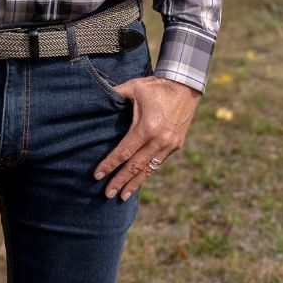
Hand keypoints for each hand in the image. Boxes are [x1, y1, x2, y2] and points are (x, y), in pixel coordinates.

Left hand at [93, 77, 200, 200]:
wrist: (185, 86)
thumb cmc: (156, 86)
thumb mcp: (134, 87)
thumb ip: (115, 94)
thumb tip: (96, 96)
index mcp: (146, 128)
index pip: (124, 152)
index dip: (110, 164)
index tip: (97, 175)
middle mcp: (159, 141)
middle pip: (135, 166)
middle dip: (120, 181)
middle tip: (107, 194)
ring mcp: (169, 145)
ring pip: (148, 169)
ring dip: (134, 183)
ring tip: (122, 196)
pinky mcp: (176, 145)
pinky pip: (158, 163)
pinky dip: (147, 173)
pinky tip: (138, 181)